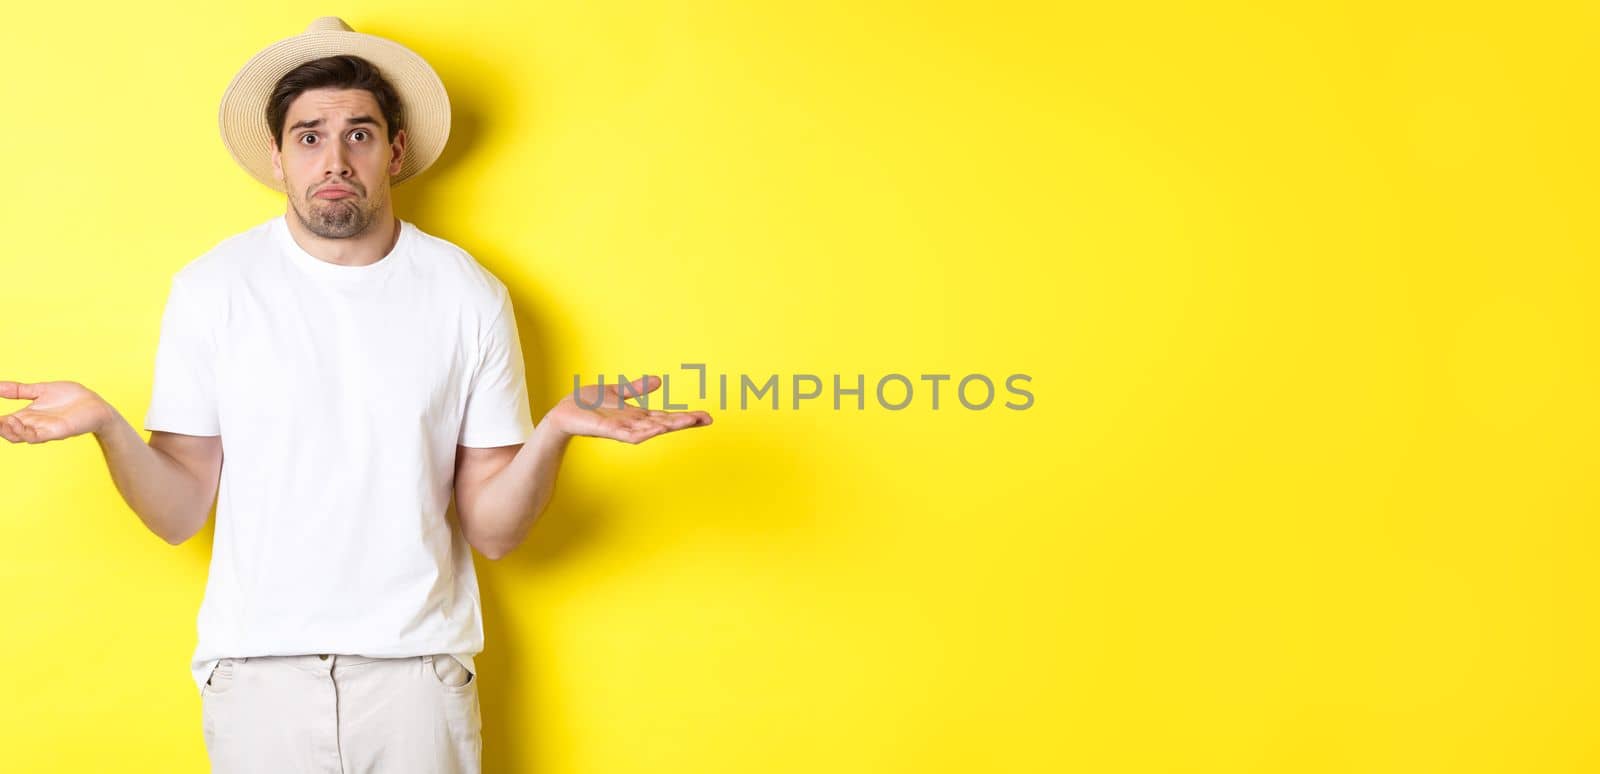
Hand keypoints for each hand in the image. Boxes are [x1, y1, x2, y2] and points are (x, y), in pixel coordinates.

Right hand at [0, 380, 114, 443]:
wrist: (95, 404)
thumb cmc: (70, 397)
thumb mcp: (41, 390)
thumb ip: (20, 390)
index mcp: (27, 415)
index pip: (4, 421)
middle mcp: (32, 424)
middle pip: (7, 431)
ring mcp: (43, 429)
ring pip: (19, 436)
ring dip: (7, 430)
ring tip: (1, 420)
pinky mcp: (56, 432)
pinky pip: (36, 436)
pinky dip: (24, 431)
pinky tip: (15, 422)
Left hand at [546, 375, 712, 443]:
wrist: (565, 411)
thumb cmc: (588, 404)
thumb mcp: (617, 391)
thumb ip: (637, 388)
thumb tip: (659, 381)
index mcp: (638, 415)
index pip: (667, 416)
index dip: (686, 416)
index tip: (706, 416)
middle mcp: (634, 423)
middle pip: (664, 423)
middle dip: (685, 421)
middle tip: (706, 419)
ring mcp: (623, 428)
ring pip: (651, 429)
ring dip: (669, 425)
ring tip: (687, 421)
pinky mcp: (609, 431)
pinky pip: (630, 434)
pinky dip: (644, 431)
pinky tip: (657, 428)